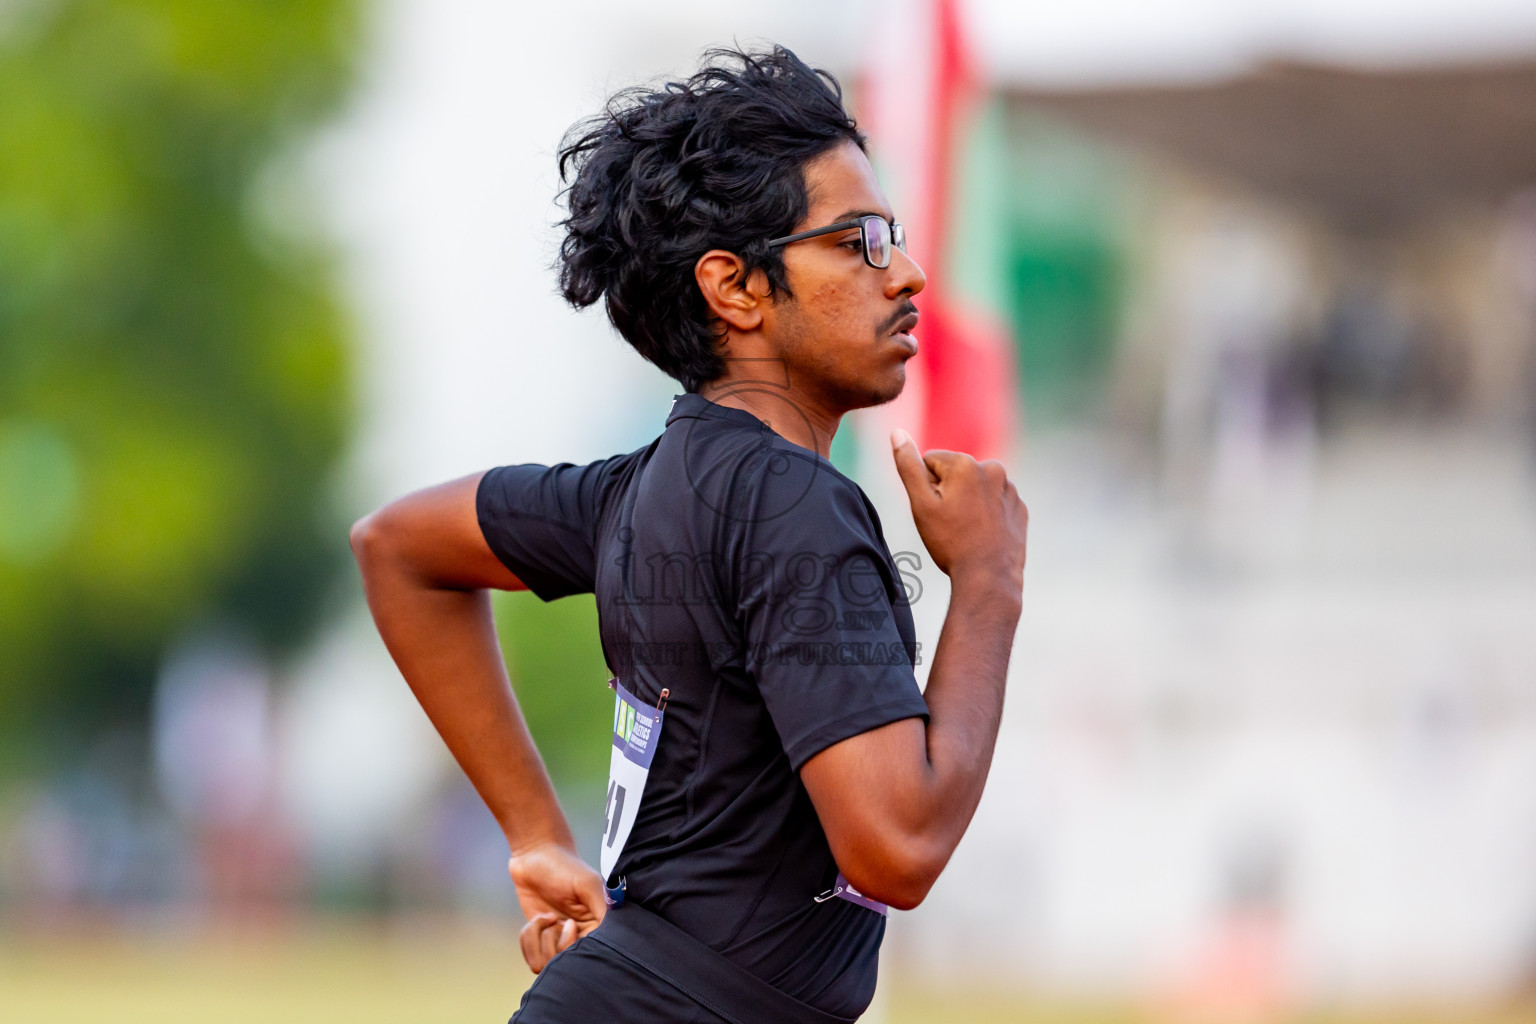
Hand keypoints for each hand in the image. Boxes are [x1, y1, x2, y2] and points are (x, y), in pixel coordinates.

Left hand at [508, 842, 606, 973]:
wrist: (535, 855)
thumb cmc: (565, 866)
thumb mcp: (587, 884)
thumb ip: (603, 909)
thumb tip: (613, 935)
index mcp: (598, 927)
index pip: (593, 955)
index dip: (576, 946)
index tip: (570, 924)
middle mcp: (580, 937)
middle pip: (567, 966)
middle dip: (554, 943)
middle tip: (555, 919)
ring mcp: (559, 941)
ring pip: (546, 965)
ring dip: (538, 940)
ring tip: (544, 918)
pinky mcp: (540, 940)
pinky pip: (532, 956)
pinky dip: (528, 938)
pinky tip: (537, 919)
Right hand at [890, 429, 1027, 592]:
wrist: (989, 578)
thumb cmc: (950, 542)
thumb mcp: (921, 505)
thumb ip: (908, 466)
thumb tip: (896, 432)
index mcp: (966, 463)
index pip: (929, 462)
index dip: (925, 488)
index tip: (935, 512)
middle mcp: (993, 469)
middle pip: (954, 474)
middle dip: (948, 493)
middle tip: (949, 524)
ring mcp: (1010, 489)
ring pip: (975, 489)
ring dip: (967, 503)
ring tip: (966, 531)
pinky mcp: (1020, 508)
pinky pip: (995, 503)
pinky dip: (987, 514)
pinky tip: (983, 535)